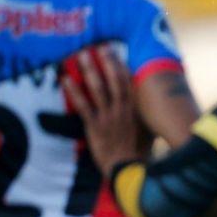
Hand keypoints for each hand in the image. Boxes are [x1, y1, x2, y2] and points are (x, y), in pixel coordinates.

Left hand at [62, 45, 144, 170]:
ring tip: (81, 55)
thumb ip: (146, 118)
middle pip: (114, 80)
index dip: (122, 67)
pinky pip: (83, 105)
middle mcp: (123, 110)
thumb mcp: (149, 132)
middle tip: (99, 46)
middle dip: (107, 62)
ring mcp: (109, 117)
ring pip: (98, 89)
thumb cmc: (140, 153)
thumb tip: (150, 108)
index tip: (116, 52)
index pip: (129, 83)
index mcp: (135, 110)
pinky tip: (66, 80)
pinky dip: (75, 92)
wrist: (130, 170)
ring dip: (89, 71)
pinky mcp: (96, 126)